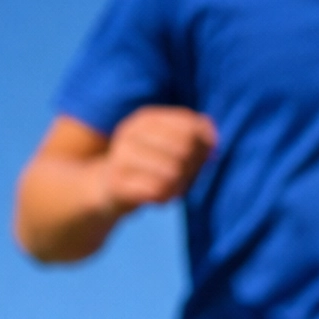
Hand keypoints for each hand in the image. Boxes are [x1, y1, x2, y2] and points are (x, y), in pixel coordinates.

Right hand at [100, 106, 217, 216]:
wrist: (105, 189)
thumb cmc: (147, 167)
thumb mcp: (167, 144)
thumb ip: (193, 136)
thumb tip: (213, 140)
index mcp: (147, 118)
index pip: (190, 126)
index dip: (206, 145)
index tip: (206, 158)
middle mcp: (132, 132)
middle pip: (185, 149)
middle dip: (194, 169)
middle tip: (188, 179)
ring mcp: (123, 157)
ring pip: (173, 172)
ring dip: (180, 186)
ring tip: (174, 190)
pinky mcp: (118, 183)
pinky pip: (158, 191)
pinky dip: (167, 198)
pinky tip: (162, 199)